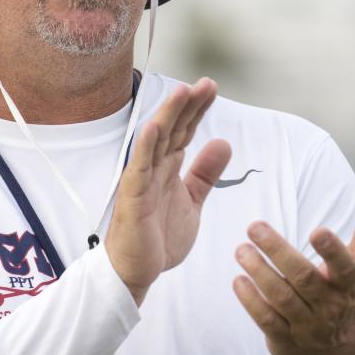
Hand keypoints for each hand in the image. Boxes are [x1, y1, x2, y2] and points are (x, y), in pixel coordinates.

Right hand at [105, 78, 231, 305]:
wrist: (136, 271)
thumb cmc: (159, 238)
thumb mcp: (192, 202)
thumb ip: (205, 174)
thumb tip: (223, 143)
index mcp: (167, 168)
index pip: (184, 131)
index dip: (197, 110)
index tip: (210, 88)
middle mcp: (153, 168)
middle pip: (172, 129)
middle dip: (187, 105)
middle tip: (206, 83)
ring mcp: (140, 180)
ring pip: (155, 141)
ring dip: (168, 116)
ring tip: (182, 92)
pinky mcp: (132, 197)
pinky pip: (138, 168)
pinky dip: (144, 147)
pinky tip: (152, 128)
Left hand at [233, 201, 354, 354]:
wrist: (333, 352)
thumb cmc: (344, 297)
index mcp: (348, 285)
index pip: (343, 268)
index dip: (332, 251)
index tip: (317, 231)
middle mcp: (328, 306)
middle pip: (303, 278)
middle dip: (278, 251)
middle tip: (255, 227)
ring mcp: (306, 325)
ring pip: (281, 297)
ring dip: (259, 272)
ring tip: (241, 249)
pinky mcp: (284, 339)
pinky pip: (266, 320)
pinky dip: (251, 301)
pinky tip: (238, 280)